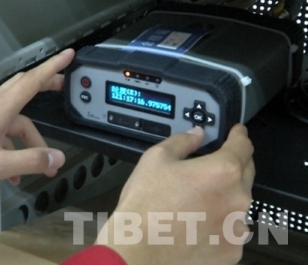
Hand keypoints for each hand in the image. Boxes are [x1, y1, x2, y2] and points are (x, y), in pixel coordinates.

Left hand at [0, 49, 74, 188]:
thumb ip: (31, 161)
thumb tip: (55, 158)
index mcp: (1, 109)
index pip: (33, 81)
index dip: (53, 66)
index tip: (68, 55)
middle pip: (26, 90)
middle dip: (46, 88)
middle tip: (63, 87)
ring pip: (17, 121)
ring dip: (31, 140)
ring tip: (41, 164)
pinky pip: (4, 134)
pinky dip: (14, 150)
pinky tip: (15, 173)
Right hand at [97, 124, 254, 264]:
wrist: (138, 249)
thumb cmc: (145, 204)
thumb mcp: (156, 159)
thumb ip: (182, 141)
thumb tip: (196, 135)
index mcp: (223, 171)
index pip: (243, 146)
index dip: (239, 135)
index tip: (237, 133)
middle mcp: (238, 199)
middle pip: (244, 174)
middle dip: (230, 167)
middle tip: (206, 170)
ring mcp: (237, 228)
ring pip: (237, 205)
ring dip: (224, 199)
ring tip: (193, 204)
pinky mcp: (231, 250)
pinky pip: (230, 231)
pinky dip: (219, 225)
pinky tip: (195, 225)